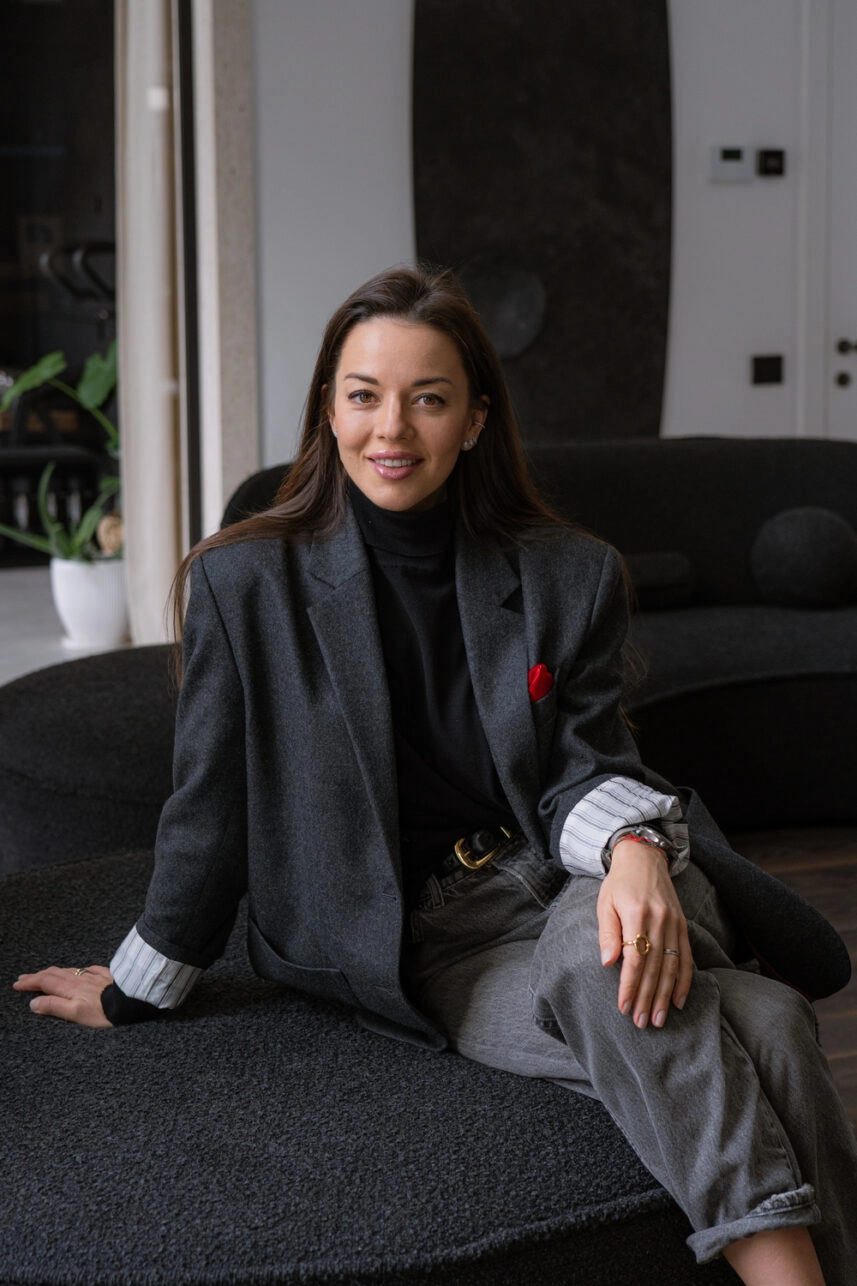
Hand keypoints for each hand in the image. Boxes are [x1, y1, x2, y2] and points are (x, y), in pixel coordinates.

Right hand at [13, 965, 113, 1027]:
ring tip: (46, 973)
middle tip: (24, 978)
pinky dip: (77, 970)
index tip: (17, 984)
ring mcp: (93, 975)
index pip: (44, 982)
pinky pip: (88, 969)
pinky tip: (80, 971)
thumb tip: (34, 1002)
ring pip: (69, 970)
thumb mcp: (75, 1013)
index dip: (30, 983)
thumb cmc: (103, 1012)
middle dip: (37, 975)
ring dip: (54, 972)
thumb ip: (54, 1006)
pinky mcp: (106, 976)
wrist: (130, 1002)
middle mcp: (79, 978)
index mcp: (69, 988)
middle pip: (54, 974)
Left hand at [597, 841, 692, 1028]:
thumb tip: (608, 963)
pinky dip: (684, 981)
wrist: (644, 858)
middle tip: (640, 1022)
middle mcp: (659, 920)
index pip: (635, 958)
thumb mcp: (605, 903)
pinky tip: (679, 1000)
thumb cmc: (619, 883)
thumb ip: (608, 933)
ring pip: (672, 966)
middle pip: (655, 967)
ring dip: (665, 996)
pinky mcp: (683, 925)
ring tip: (658, 1019)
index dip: (629, 985)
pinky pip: (686, 957)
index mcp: (637, 914)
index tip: (623, 1007)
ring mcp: (674, 923)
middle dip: (647, 998)